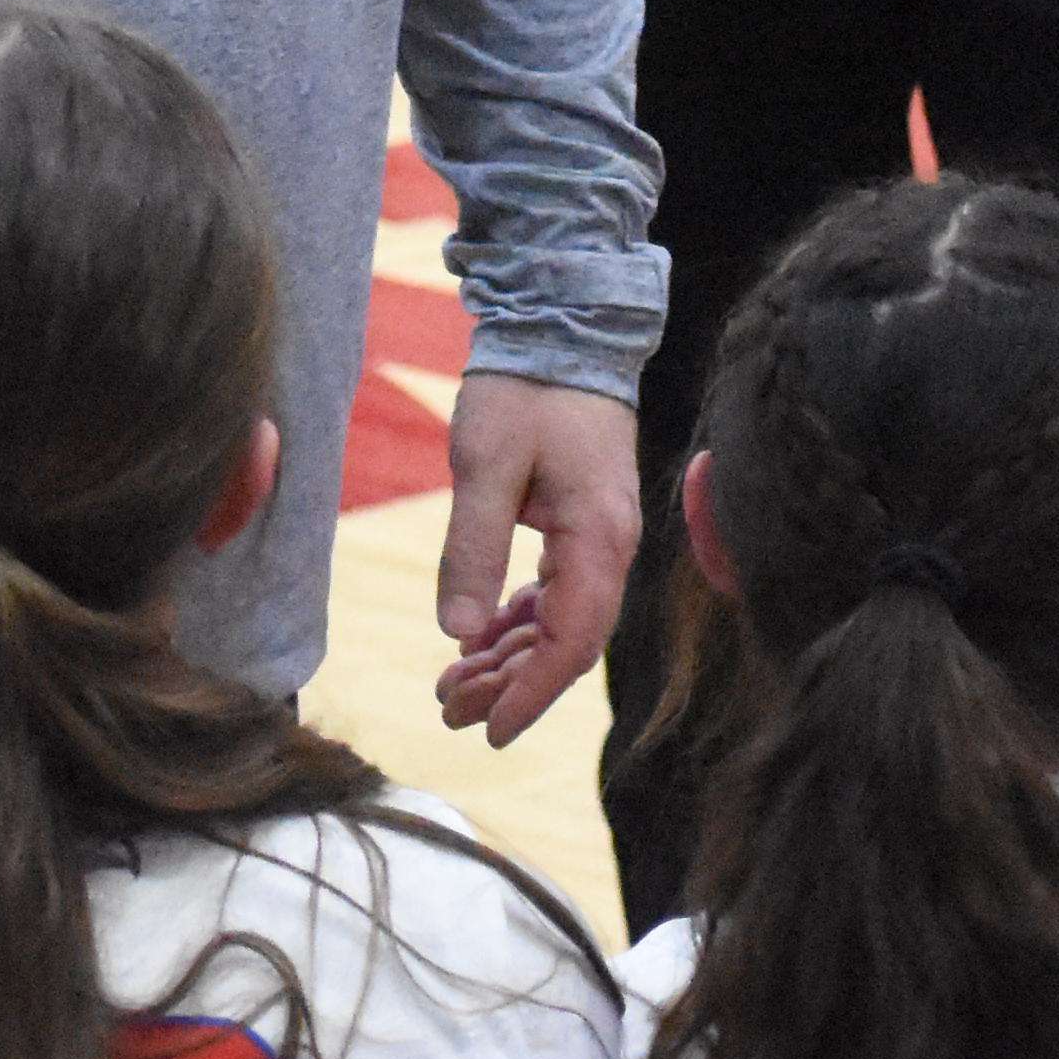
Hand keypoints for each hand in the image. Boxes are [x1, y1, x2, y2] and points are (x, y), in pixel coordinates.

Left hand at [431, 375, 636, 743]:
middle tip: (448, 712)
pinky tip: (479, 641)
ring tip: (451, 687)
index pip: (572, 641)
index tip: (488, 730)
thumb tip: (459, 632)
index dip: (531, 692)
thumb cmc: (525, 390)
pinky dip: (516, 621)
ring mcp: (599, 536)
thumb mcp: (486, 467)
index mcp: (598, 538)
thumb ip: (474, 550)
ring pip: (559, 621)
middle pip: (567, 642)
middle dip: (509, 684)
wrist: (560, 327)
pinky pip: (554, 592)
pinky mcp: (580, 523)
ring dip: (508, 657)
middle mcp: (609, 546)